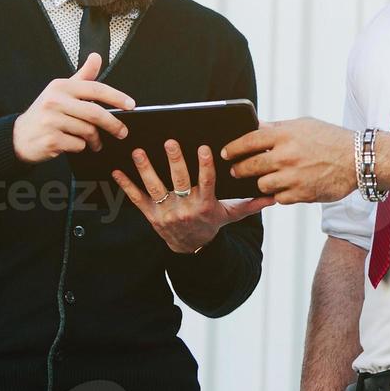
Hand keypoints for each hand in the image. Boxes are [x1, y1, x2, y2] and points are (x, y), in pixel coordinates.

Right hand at [12, 53, 133, 162]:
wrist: (19, 136)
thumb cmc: (45, 112)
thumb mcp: (62, 91)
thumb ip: (83, 76)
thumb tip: (97, 57)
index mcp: (60, 87)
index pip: (95, 88)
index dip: (116, 97)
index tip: (131, 105)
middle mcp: (54, 101)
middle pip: (95, 113)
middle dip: (113, 124)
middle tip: (122, 132)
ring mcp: (51, 121)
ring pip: (88, 131)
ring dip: (94, 139)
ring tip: (93, 141)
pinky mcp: (50, 140)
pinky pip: (78, 145)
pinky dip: (81, 147)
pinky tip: (72, 144)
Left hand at [112, 140, 274, 253]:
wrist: (191, 249)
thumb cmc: (211, 224)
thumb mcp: (231, 215)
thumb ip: (250, 204)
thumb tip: (272, 197)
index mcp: (205, 205)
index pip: (206, 182)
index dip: (205, 165)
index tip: (204, 148)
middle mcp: (185, 208)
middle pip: (179, 181)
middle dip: (175, 161)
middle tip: (170, 141)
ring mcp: (165, 212)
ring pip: (155, 188)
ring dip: (146, 169)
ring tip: (139, 152)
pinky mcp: (150, 215)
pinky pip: (136, 199)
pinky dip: (126, 185)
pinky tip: (117, 170)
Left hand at [221, 118, 356, 203]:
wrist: (358, 159)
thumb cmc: (331, 139)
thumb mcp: (304, 125)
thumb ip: (277, 127)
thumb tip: (254, 126)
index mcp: (285, 135)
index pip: (249, 141)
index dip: (233, 148)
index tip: (225, 153)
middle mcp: (287, 156)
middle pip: (250, 166)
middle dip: (238, 169)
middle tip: (235, 170)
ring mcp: (293, 177)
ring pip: (262, 185)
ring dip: (260, 183)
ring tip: (263, 179)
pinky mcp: (302, 194)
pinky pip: (279, 198)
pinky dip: (279, 194)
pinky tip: (283, 188)